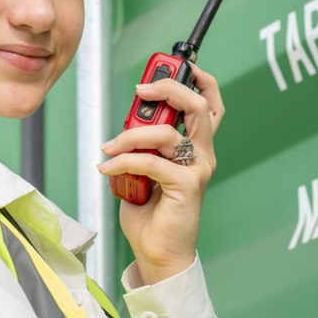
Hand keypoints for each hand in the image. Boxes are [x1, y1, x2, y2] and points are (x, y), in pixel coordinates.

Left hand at [97, 64, 223, 284]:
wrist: (158, 252)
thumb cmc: (151, 211)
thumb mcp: (144, 167)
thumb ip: (143, 145)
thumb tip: (126, 125)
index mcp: (197, 146)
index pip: (210, 104)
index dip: (199, 80)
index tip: (174, 65)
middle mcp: (203, 154)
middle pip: (198, 106)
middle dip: (169, 89)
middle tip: (140, 90)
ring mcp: (198, 170)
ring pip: (169, 132)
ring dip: (132, 133)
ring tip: (110, 146)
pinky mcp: (187, 186)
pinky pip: (151, 162)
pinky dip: (124, 161)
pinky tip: (107, 167)